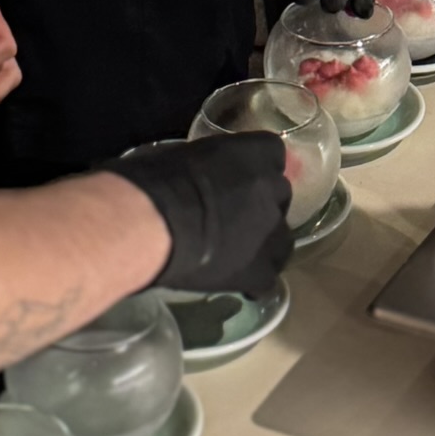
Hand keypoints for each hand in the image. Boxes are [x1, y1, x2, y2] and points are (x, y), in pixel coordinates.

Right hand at [100, 132, 292, 295]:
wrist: (153, 223)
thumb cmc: (158, 179)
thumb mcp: (187, 154)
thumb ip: (210, 164)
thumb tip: (202, 175)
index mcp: (256, 153)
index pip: (271, 153)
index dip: (254, 168)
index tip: (234, 177)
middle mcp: (274, 189)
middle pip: (278, 196)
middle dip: (259, 205)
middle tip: (230, 215)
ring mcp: (272, 231)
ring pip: (281, 239)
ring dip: (262, 243)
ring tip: (235, 253)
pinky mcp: (262, 271)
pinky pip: (267, 279)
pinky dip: (252, 280)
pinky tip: (234, 281)